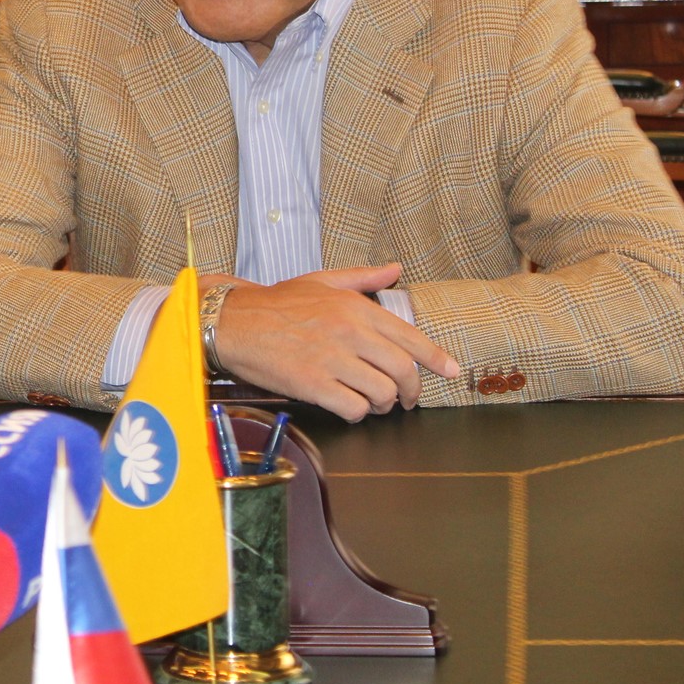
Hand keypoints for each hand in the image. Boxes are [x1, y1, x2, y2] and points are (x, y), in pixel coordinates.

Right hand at [203, 264, 460, 422]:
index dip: (436, 359)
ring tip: (372, 402)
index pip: (411, 338)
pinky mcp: (314, 385)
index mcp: (356, 307)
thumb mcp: (321, 281)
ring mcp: (332, 360)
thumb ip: (363, 278)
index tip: (451, 371)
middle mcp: (350, 332)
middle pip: (403, 371)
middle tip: (406, 399)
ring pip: (382, 394)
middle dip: (411, 391)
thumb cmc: (275, 303)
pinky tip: (348, 406)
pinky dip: (357, 413)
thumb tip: (395, 269)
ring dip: (381, 404)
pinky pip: (354, 409)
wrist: (233, 322)